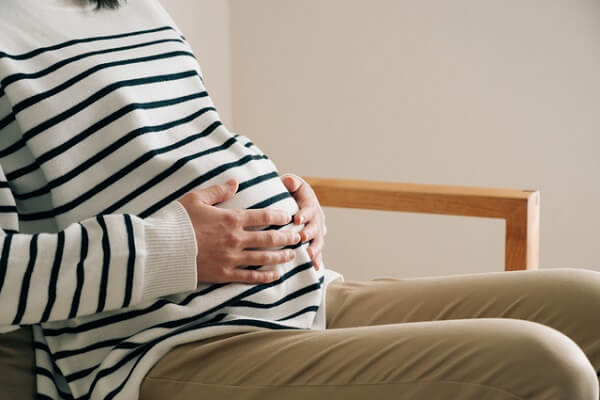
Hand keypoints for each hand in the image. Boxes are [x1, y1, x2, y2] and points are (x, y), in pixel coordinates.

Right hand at [178, 179, 300, 283]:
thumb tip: (235, 182)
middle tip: (299, 237)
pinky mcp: (224, 274)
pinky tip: (275, 276)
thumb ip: (218, 191)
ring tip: (293, 255)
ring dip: (281, 256)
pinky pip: (249, 276)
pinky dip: (264, 277)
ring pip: (264, 258)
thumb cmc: (177, 222)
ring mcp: (231, 258)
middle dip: (287, 237)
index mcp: (231, 219)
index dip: (279, 216)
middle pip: (269, 238)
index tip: (288, 216)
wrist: (161, 249)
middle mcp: (236, 239)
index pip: (263, 216)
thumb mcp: (196, 199)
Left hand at [281, 174, 325, 269]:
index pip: (308, 208)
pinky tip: (314, 269)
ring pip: (318, 241)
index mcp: (310, 204)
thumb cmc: (289, 193)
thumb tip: (290, 182)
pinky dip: (316, 260)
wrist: (295, 203)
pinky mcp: (314, 243)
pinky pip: (316, 253)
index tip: (296, 219)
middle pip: (315, 227)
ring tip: (308, 256)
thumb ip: (291, 182)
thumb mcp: (291, 184)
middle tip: (302, 238)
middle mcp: (316, 219)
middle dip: (309, 233)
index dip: (304, 214)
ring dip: (314, 249)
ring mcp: (316, 232)